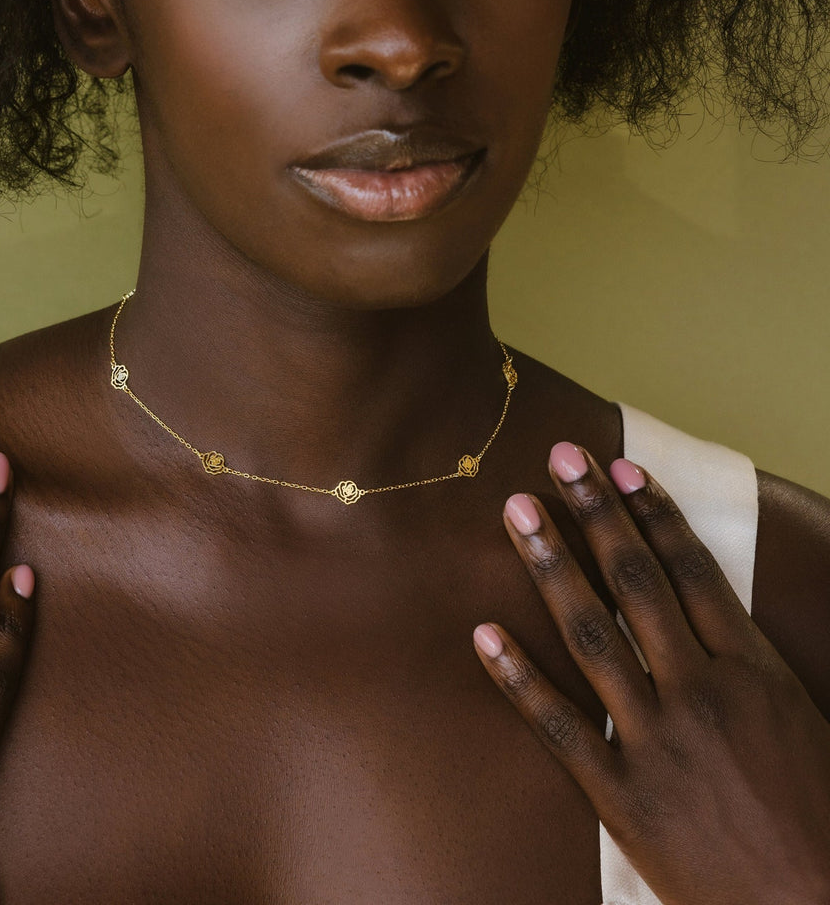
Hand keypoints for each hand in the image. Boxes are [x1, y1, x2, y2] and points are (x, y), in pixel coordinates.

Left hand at [473, 442, 829, 904]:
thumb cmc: (820, 819)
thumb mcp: (802, 720)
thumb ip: (750, 660)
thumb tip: (709, 604)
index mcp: (753, 671)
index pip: (693, 571)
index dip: (654, 514)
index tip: (622, 469)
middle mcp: (701, 692)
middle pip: (637, 582)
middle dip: (596, 514)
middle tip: (560, 459)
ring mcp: (657, 741)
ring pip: (593, 634)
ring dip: (551, 566)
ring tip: (518, 512)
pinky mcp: (620, 795)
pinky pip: (558, 725)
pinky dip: (517, 677)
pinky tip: (483, 633)